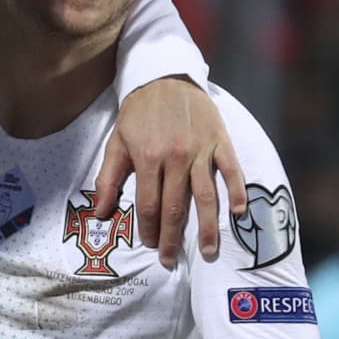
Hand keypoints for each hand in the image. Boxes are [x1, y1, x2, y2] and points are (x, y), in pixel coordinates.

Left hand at [92, 77, 246, 268]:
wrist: (165, 78)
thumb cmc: (138, 113)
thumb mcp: (116, 142)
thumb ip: (108, 178)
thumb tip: (99, 212)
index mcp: (147, 157)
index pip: (147, 204)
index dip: (148, 229)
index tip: (150, 245)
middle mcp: (175, 157)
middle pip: (175, 207)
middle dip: (173, 238)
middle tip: (171, 260)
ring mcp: (200, 149)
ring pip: (206, 196)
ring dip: (208, 227)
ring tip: (209, 252)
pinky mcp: (220, 141)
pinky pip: (231, 170)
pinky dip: (237, 191)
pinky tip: (239, 213)